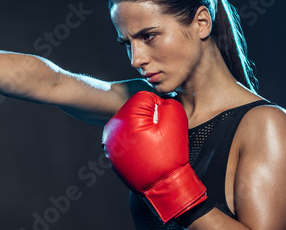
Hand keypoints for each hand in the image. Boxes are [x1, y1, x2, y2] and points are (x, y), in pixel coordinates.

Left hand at [102, 91, 207, 222]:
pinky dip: (135, 144)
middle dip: (148, 119)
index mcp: (126, 116)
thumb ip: (167, 103)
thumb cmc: (169, 155)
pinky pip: (126, 141)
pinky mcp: (112, 155)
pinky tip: (144, 154)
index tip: (162, 124)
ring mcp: (110, 143)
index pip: (144, 98)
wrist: (163, 187)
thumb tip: (158, 101)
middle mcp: (113, 128)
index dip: (159, 108)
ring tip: (150, 146)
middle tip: (157, 137)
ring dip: (140, 131)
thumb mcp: (175, 121)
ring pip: (130, 126)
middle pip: (135, 111)